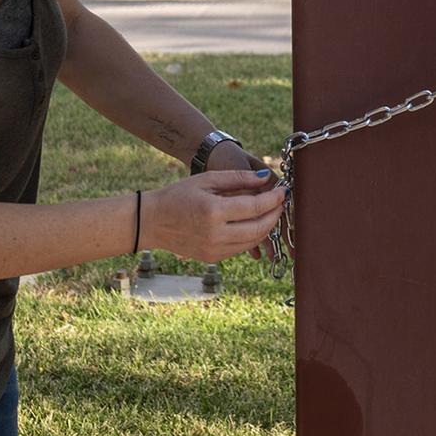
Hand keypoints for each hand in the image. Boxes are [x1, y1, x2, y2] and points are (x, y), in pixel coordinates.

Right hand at [142, 169, 285, 263]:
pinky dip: (252, 236)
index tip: (283, 190)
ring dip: (267, 227)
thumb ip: (238, 178)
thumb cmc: (178, 195)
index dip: (273, 199)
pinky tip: (254, 223)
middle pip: (259, 227)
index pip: (255, 207)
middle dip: (275, 214)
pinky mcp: (213, 258)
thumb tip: (265, 178)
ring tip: (271, 212)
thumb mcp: (207, 179)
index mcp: (213, 211)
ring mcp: (214, 250)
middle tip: (281, 202)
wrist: (152, 221)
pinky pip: (241, 248)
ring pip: (253, 241)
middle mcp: (215, 234)